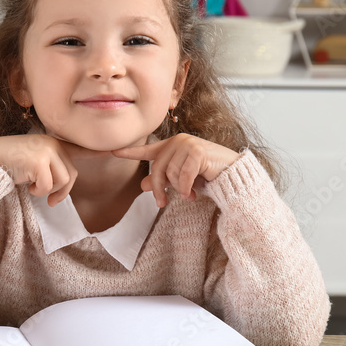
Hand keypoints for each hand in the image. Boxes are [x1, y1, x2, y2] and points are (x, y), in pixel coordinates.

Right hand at [0, 135, 107, 205]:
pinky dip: (38, 191)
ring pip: (63, 181)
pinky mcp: (39, 160)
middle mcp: (53, 144)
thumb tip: (62, 190)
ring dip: (49, 191)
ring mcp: (46, 150)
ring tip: (34, 187)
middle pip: (72, 175)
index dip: (98, 151)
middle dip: (62, 191)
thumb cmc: (12, 164)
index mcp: (54, 144)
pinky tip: (28, 185)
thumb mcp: (36, 164)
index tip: (115, 150)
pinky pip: (48, 185)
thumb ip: (52, 169)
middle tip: (51, 200)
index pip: (81, 148)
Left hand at [112, 134, 239, 206]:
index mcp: (171, 146)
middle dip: (159, 189)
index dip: (130, 152)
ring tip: (189, 194)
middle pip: (157, 169)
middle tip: (161, 204)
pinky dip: (186, 189)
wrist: (233, 175)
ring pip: (171, 174)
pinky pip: (183, 176)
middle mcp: (178, 142)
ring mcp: (188, 144)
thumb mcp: (182, 179)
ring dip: (179, 189)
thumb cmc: (207, 175)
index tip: (113, 152)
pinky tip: (193, 194)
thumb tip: (143, 185)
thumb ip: (163, 180)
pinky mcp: (198, 152)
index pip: (147, 150)